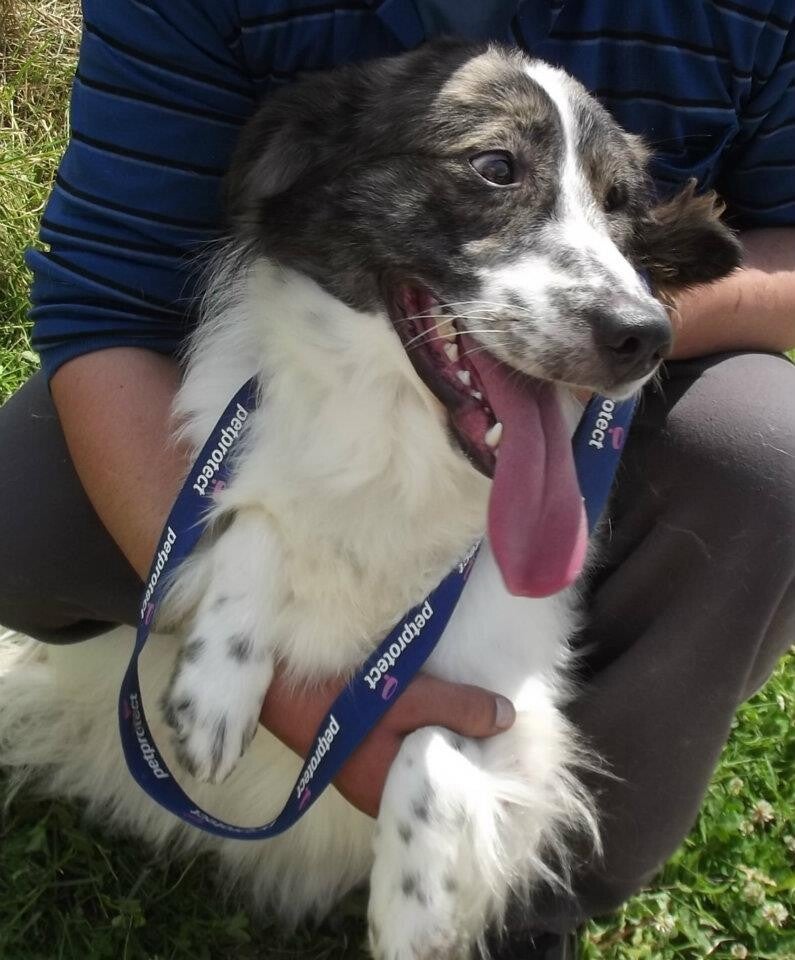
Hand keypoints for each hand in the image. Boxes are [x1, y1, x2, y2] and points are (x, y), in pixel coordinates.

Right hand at [260, 669, 515, 817]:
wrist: (285, 688)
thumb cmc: (349, 699)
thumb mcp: (412, 698)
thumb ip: (460, 708)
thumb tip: (508, 717)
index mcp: (394, 795)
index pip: (453, 793)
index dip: (482, 768)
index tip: (508, 742)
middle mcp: (380, 796)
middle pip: (438, 779)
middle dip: (465, 754)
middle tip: (496, 726)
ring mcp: (367, 778)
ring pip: (421, 764)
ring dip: (443, 742)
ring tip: (473, 717)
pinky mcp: (359, 758)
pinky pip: (403, 754)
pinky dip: (422, 737)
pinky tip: (436, 714)